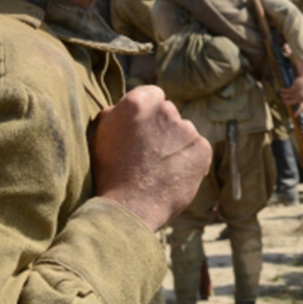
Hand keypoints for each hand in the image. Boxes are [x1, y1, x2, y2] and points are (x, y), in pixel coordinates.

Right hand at [91, 85, 210, 232]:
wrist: (128, 209)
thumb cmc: (109, 173)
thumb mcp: (100, 135)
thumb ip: (116, 113)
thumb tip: (123, 106)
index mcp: (138, 102)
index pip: (153, 95)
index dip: (148, 114)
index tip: (142, 131)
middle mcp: (166, 110)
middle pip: (169, 113)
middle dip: (162, 129)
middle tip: (149, 155)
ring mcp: (187, 129)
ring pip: (184, 132)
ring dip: (176, 145)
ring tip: (159, 170)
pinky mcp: (202, 149)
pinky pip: (197, 150)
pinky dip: (189, 160)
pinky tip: (172, 176)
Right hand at [279, 59, 302, 114]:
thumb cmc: (302, 87)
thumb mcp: (302, 93)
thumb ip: (298, 99)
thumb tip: (290, 104)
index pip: (302, 107)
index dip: (298, 112)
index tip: (294, 116)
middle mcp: (300, 97)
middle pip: (289, 103)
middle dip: (285, 101)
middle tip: (283, 100)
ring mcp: (297, 93)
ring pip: (286, 96)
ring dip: (283, 95)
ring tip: (282, 92)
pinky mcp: (293, 89)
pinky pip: (285, 91)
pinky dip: (283, 90)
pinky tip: (282, 89)